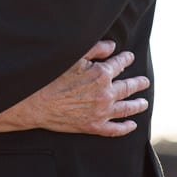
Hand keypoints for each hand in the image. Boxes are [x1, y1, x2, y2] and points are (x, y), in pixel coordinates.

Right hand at [0, 41, 148, 137]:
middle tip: (143, 81)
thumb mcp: (71, 57)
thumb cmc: (49, 77)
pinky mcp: (93, 127)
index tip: (129, 57)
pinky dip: (125, 128)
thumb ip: (94, 49)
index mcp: (101, 74)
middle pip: (127, 87)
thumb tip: (111, 46)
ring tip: (143, 102)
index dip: (125, 59)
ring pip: (126, 109)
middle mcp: (105, 94)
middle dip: (137, 83)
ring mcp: (100, 112)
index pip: (118, 64)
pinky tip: (131, 125)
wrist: (32, 103)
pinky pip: (115, 129)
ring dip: (137, 105)